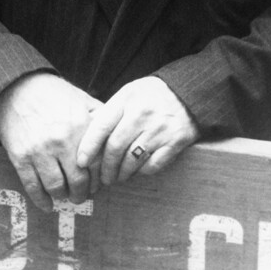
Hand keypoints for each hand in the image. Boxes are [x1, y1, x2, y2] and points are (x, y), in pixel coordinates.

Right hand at [0, 73, 101, 209]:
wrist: (17, 88)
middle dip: (82, 193)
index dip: (98, 179)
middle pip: (78, 180)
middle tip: (81, 196)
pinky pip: (33, 187)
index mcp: (80, 126)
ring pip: (56, 187)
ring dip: (62, 196)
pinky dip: (41, 201)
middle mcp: (62, 140)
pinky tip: (47, 205)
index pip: (97, 164)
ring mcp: (39, 150)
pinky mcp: (21, 157)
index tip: (97, 185)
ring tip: (65, 196)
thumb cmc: (53, 94)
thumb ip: (100, 116)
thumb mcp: (81, 99)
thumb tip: (117, 134)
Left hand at [76, 76, 198, 186]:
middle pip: (115, 147)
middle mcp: (142, 114)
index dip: (88, 146)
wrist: (188, 92)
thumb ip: (110, 112)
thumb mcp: (129, 93)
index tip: (81, 162)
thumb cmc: (151, 95)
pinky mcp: (175, 142)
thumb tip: (86, 137)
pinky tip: (138, 170)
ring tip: (118, 176)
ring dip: (122, 173)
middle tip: (103, 177)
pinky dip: (142, 172)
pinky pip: (152, 166)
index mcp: (127, 99)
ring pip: (132, 160)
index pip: (102, 126)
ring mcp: (159, 129)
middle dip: (105, 167)